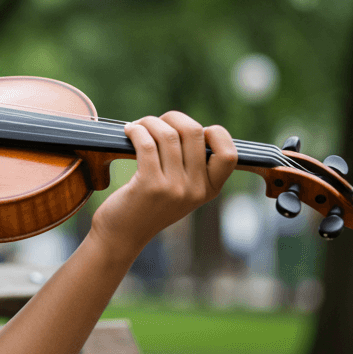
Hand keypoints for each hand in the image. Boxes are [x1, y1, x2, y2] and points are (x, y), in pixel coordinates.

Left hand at [89, 111, 236, 259]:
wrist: (123, 235)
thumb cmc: (149, 206)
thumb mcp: (181, 192)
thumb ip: (192, 167)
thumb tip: (185, 125)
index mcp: (210, 190)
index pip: (229, 153)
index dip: (214, 133)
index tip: (190, 132)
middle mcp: (196, 190)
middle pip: (194, 132)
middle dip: (172, 118)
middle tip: (155, 122)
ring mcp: (175, 188)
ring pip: (168, 135)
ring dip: (149, 122)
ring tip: (137, 126)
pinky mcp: (150, 185)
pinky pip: (146, 143)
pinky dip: (136, 130)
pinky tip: (129, 131)